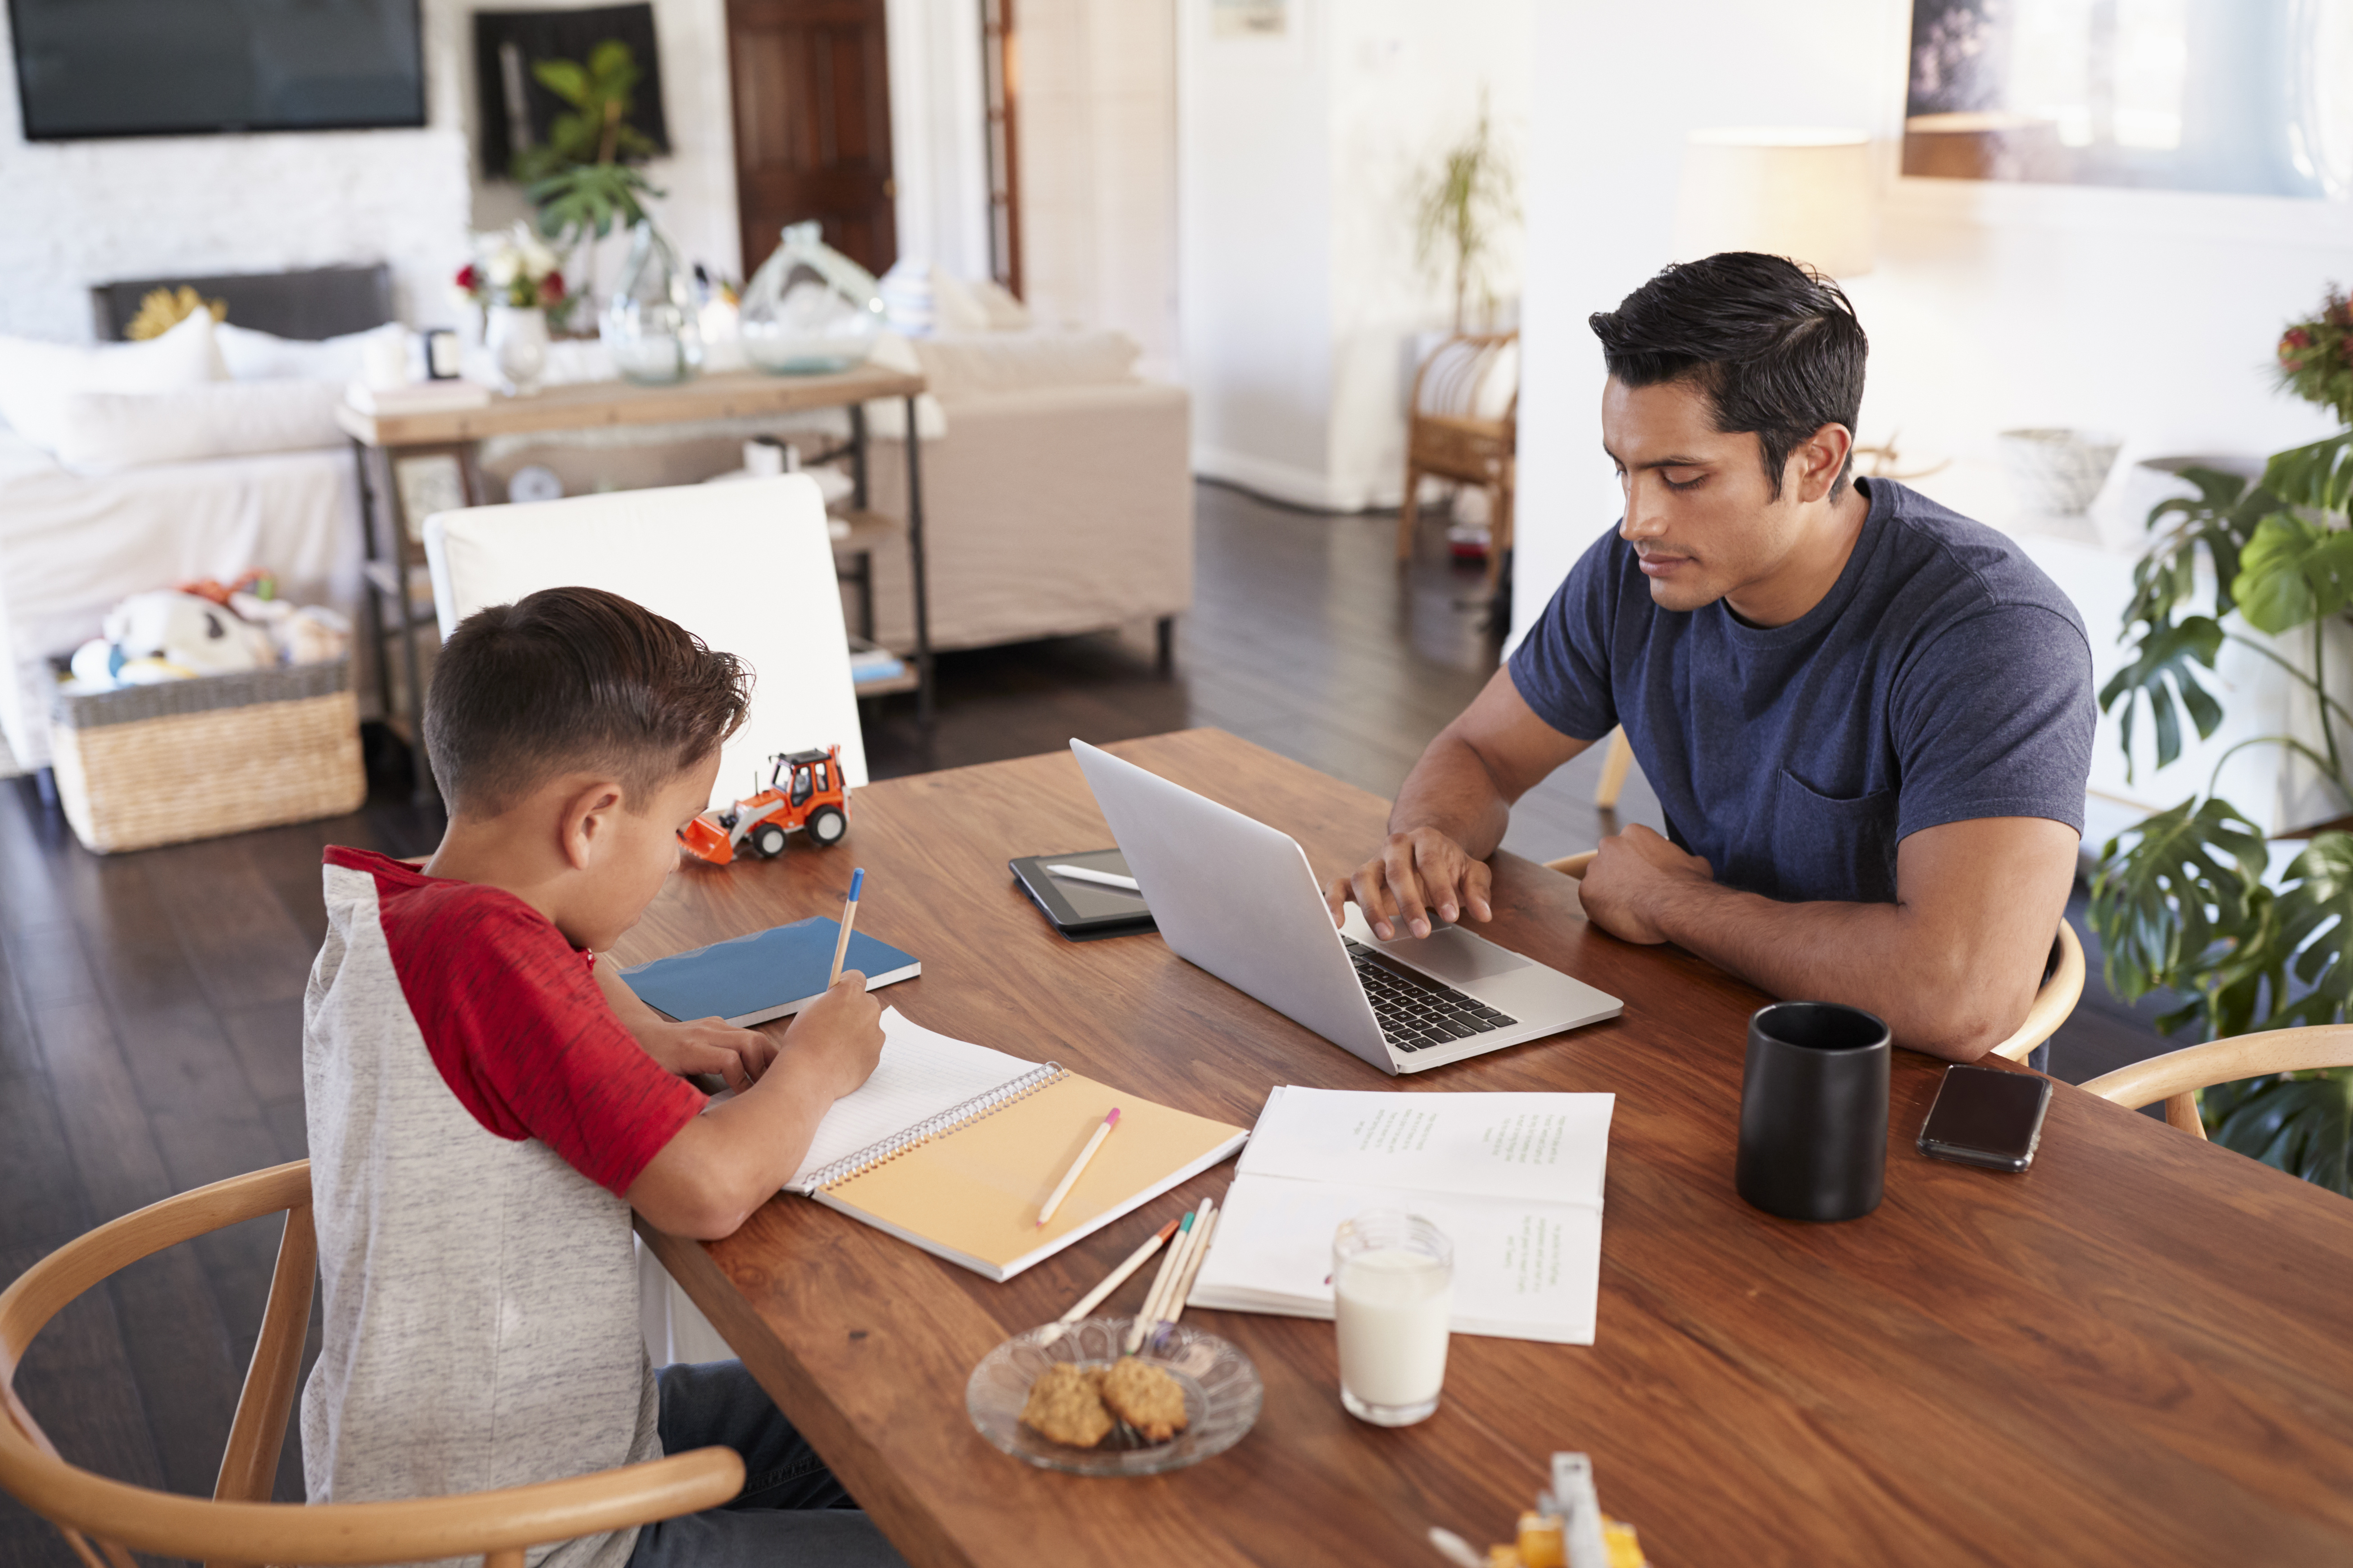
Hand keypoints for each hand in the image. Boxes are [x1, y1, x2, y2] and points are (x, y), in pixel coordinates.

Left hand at [637, 1016, 778, 1091]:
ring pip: (754, 1037)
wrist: (641, 1033)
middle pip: (750, 1043)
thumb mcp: (660, 1085)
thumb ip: (681, 1099)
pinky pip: (748, 1035)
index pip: (730, 1060)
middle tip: (767, 1091)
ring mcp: (714, 1025)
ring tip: (770, 1082)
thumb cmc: (648, 1063)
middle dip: (764, 1068)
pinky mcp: (719, 1024)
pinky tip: (759, 1070)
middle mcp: (704, 1033)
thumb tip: (706, 1123)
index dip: (743, 1081)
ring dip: (767, 1059)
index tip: (744, 1101)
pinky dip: (759, 1052)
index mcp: (688, 1050)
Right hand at [778, 971, 885, 1100]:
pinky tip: (840, 1061)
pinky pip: (868, 1049)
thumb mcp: (810, 1011)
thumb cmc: (803, 1042)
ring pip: (869, 1028)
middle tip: (836, 1024)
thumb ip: (829, 1004)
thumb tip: (837, 1006)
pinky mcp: (876, 1055)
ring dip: (857, 1033)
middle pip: (867, 1003)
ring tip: (835, 1047)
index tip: (840, 993)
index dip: (846, 985)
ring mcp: (875, 1033)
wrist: (809, 1075)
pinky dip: (858, 1052)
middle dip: (855, 1010)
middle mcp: (868, 1009)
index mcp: (850, 993)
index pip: (856, 977)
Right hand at [1324, 827, 1493, 940]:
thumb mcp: (1471, 872)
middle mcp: (1394, 847)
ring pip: (1363, 879)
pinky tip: (1337, 923)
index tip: (1452, 916)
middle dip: (1409, 904)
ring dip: (1373, 908)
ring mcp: (1373, 863)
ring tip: (1386, 934)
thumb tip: (1484, 914)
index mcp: (1425, 839)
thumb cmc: (1447, 865)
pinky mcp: (1356, 879)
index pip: (1430, 862)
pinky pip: (1337, 886)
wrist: (1423, 851)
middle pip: (1396, 871)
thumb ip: (1477, 890)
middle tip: (1423, 931)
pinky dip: (1332, 902)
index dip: (1440, 889)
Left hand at [1577, 824, 1713, 944]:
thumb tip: (1692, 863)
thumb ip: (1684, 859)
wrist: (1675, 905)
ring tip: (1628, 908)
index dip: (1637, 865)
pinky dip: (1602, 910)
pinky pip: (1591, 901)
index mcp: (1634, 833)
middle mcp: (1609, 845)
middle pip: (1609, 861)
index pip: (1629, 847)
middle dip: (1619, 875)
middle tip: (1634, 893)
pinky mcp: (1586, 891)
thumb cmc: (1688, 883)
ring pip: (1598, 881)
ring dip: (1609, 892)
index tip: (1645, 879)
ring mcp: (1595, 868)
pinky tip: (1620, 917)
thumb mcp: (1695, 863)